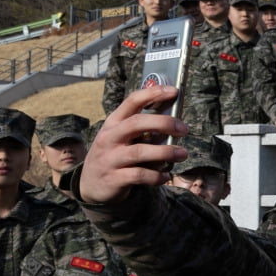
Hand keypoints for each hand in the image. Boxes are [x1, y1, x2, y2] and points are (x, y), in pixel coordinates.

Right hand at [80, 86, 189, 203]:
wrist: (90, 185)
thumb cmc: (114, 155)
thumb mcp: (120, 137)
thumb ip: (141, 128)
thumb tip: (174, 120)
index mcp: (113, 123)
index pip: (132, 101)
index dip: (153, 93)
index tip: (174, 91)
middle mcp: (110, 138)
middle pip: (137, 123)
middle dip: (164, 123)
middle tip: (184, 129)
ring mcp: (110, 158)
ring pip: (139, 151)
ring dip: (165, 152)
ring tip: (183, 154)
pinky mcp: (114, 178)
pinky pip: (139, 175)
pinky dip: (156, 176)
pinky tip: (166, 176)